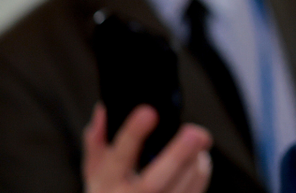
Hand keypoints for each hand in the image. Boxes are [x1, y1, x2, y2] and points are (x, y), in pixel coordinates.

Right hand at [83, 103, 212, 192]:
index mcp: (108, 185)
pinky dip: (200, 169)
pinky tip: (196, 158)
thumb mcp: (96, 171)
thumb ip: (98, 141)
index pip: (118, 159)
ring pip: (182, 186)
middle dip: (177, 155)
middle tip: (195, 133)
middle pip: (154, 182)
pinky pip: (195, 190)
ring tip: (198, 140)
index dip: (133, 135)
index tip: (148, 113)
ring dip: (195, 157)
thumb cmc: (111, 191)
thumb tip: (104, 110)